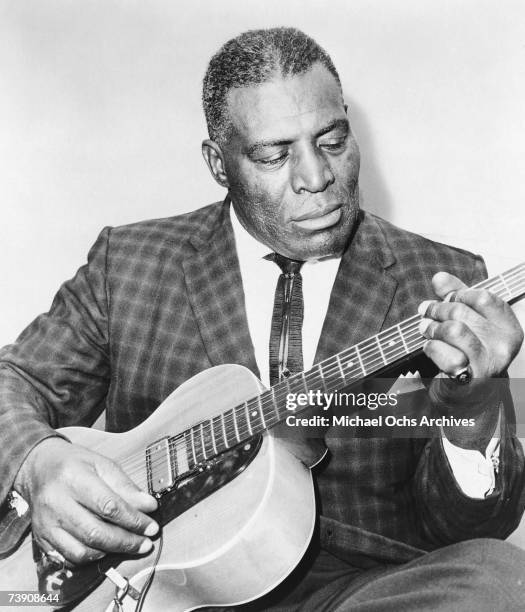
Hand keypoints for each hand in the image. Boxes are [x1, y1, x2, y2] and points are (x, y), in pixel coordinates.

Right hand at [14, 438, 158, 565]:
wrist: (40, 468)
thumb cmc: (76, 464)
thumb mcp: (103, 464)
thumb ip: (126, 486)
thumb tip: (149, 507)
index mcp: (73, 478)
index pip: (108, 506)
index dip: (133, 520)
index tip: (151, 527)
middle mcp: (56, 503)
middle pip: (96, 532)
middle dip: (126, 542)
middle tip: (146, 543)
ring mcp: (46, 523)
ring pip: (82, 550)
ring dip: (112, 552)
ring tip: (130, 545)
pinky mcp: (42, 538)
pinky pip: (69, 559)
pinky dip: (91, 558)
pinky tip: (106, 549)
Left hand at [419, 271, 522, 408]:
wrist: (468, 394)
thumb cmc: (468, 352)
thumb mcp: (467, 320)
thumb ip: (456, 296)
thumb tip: (439, 278)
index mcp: (508, 327)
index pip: (483, 297)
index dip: (458, 294)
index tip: (445, 299)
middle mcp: (504, 345)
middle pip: (462, 311)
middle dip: (437, 309)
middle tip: (425, 312)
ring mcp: (489, 363)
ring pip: (454, 329)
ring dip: (432, 327)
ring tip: (425, 329)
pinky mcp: (471, 378)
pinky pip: (446, 354)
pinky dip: (432, 348)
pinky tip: (429, 348)